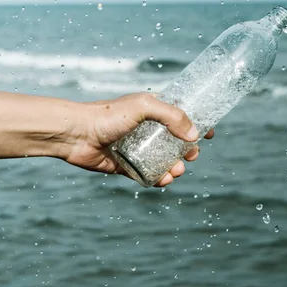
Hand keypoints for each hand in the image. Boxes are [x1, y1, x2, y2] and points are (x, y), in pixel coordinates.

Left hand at [63, 92, 213, 185]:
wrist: (76, 134)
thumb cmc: (108, 115)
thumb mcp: (144, 106)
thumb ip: (172, 116)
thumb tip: (194, 135)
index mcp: (152, 111)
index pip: (180, 116)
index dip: (197, 124)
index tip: (210, 134)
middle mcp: (146, 129)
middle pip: (176, 142)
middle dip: (188, 151)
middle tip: (190, 156)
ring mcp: (136, 148)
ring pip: (164, 160)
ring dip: (175, 167)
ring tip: (175, 171)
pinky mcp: (126, 165)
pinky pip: (147, 174)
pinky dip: (158, 179)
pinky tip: (162, 180)